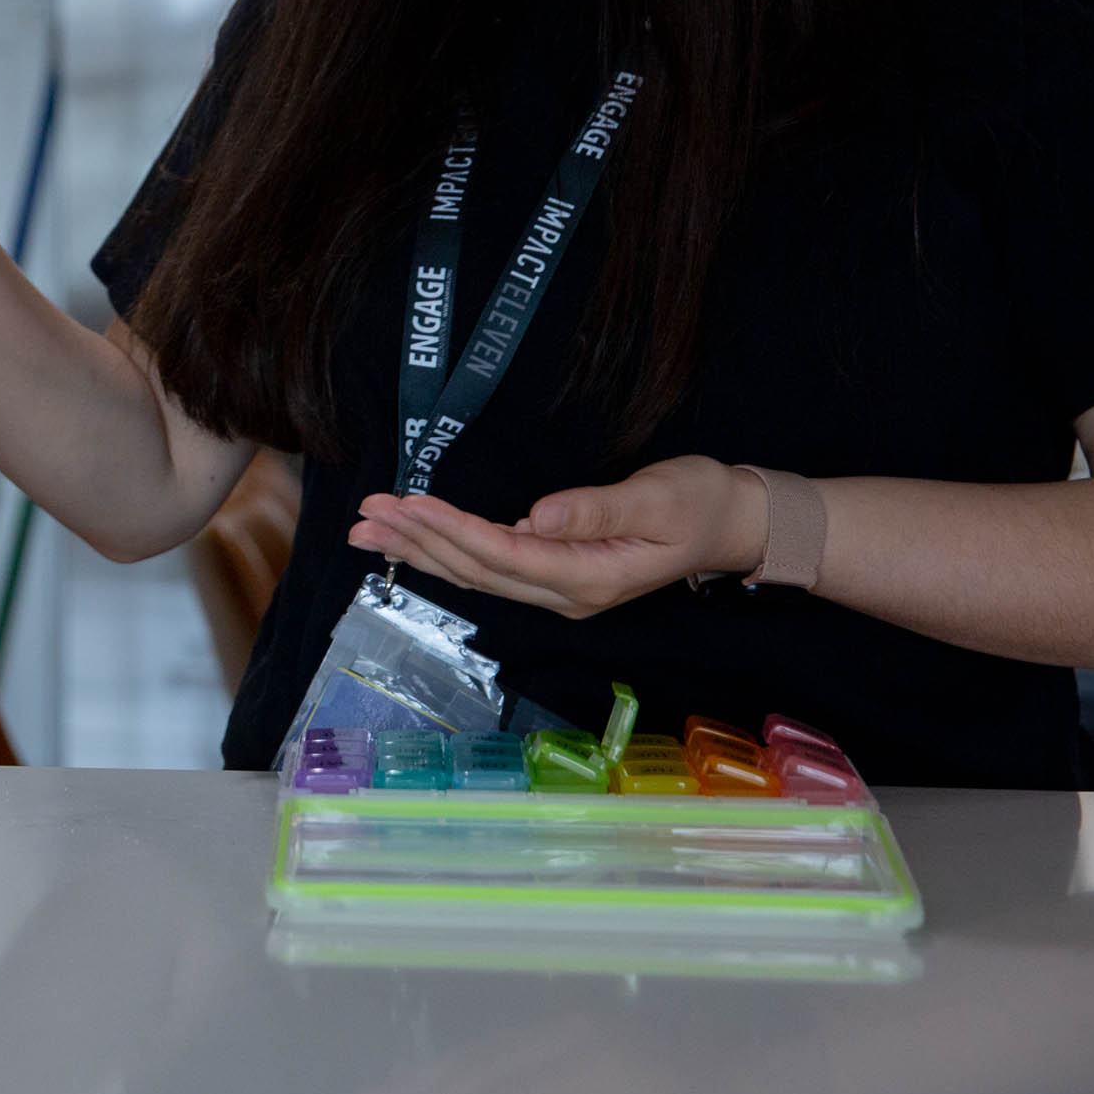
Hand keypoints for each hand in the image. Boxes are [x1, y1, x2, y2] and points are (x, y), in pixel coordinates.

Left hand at [344, 456, 770, 618]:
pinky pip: (486, 567)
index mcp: (588, 579)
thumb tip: (538, 517)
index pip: (504, 557)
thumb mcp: (659, 500)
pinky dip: (442, 550)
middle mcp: (563, 593)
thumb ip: (598, 510)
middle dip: (416, 541)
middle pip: (475, 570)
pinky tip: (409, 539)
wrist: (729, 524)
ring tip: (366, 528)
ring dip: (418, 549)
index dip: (452, 532)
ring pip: (473, 573)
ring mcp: (556, 588)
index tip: (408, 505)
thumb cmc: (699, 504)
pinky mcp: (551, 574)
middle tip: (364, 514)